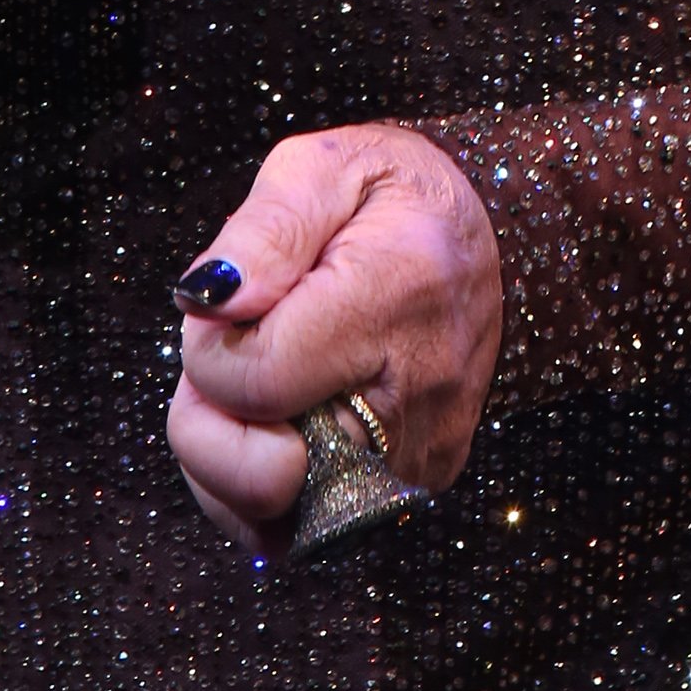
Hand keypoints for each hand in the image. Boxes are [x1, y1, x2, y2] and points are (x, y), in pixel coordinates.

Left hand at [166, 123, 501, 550]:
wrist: (482, 236)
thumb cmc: (393, 196)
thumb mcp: (324, 165)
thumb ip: (264, 228)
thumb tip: (210, 303)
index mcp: (393, 298)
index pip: (256, 381)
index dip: (207, 347)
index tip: (224, 303)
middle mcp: (418, 399)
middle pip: (264, 477)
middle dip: (212, 415)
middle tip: (230, 349)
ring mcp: (419, 457)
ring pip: (274, 518)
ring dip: (230, 455)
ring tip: (252, 376)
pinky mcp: (414, 487)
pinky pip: (302, 525)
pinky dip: (260, 484)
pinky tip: (271, 417)